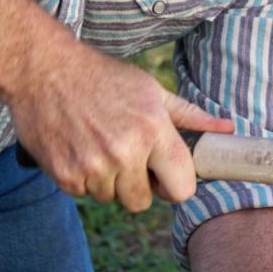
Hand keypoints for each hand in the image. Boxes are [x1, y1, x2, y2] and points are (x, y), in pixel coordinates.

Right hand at [9, 39, 233, 210]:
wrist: (45, 70)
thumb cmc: (103, 77)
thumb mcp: (151, 90)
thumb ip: (190, 115)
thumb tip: (226, 130)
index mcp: (153, 129)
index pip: (183, 188)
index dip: (173, 182)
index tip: (162, 170)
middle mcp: (125, 151)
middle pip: (143, 201)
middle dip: (137, 182)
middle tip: (124, 150)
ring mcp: (93, 166)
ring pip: (112, 198)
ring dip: (108, 178)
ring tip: (99, 141)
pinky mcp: (66, 175)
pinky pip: (85, 193)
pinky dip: (83, 176)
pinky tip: (80, 145)